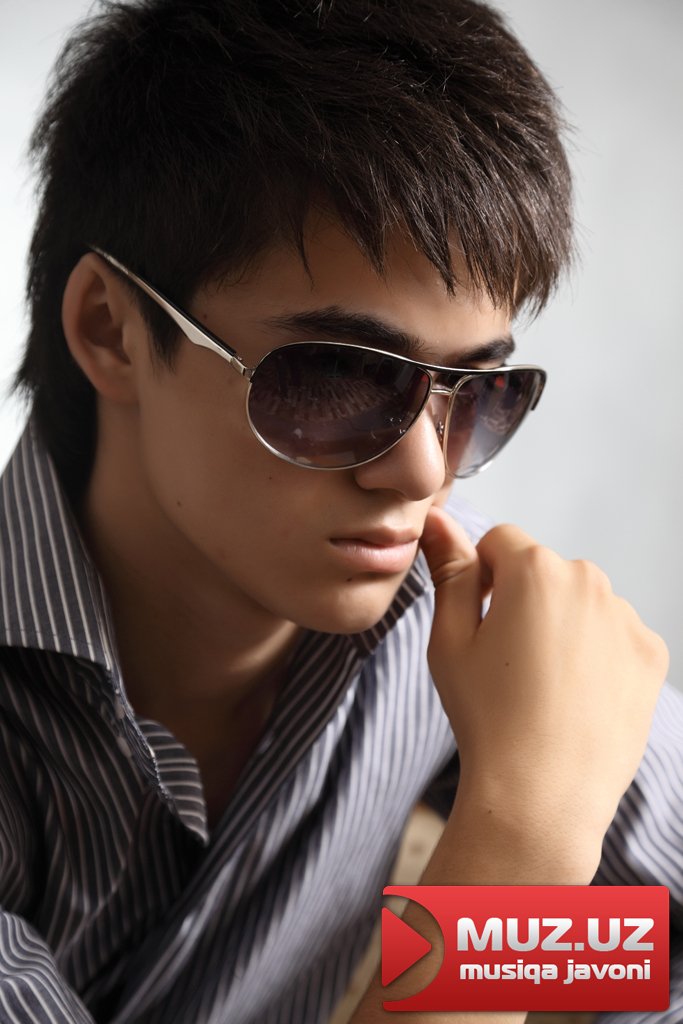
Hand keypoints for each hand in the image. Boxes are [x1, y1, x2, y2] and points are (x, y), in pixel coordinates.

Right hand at [419, 506, 668, 874]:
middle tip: (508, 663)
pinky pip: (615, 634)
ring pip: (582, 603)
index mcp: (535, 569)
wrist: (541, 796)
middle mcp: (589, 580)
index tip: (482, 625)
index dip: (483, 579)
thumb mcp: (449, 640)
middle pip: (545, 571)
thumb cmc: (486, 718)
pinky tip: (576, 697)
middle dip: (525, 601)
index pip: (501, 542)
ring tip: (543, 687)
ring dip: (563, 625)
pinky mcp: (651, 653)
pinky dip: (597, 655)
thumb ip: (449, 571)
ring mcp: (626, 617)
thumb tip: (440, 520)